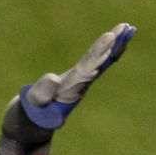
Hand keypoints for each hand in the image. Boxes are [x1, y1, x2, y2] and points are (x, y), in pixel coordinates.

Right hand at [0, 24, 134, 154]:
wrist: (28, 126)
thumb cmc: (29, 115)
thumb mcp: (32, 105)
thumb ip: (41, 93)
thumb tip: (55, 79)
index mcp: (71, 90)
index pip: (88, 68)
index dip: (99, 54)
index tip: (110, 39)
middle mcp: (79, 86)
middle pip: (100, 63)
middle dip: (113, 46)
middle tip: (127, 28)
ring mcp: (79, 84)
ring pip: (100, 63)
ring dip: (113, 47)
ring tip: (126, 29)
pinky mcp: (75, 82)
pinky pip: (93, 65)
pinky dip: (104, 53)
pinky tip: (113, 44)